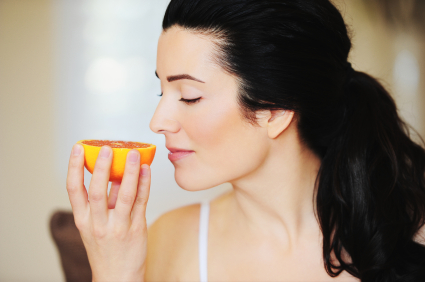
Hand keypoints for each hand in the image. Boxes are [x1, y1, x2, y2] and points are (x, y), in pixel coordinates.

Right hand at [66, 144, 149, 281]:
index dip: (74, 167)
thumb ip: (105, 200)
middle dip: (102, 167)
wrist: (118, 277)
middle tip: (108, 148)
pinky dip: (144, 184)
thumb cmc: (106, 249)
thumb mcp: (95, 225)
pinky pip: (141, 202)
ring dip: (129, 172)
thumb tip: (116, 172)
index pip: (73, 189)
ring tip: (134, 154)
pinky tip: (147, 170)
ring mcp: (118, 227)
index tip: (78, 148)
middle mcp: (98, 223)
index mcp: (82, 220)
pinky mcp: (137, 229)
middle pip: (97, 191)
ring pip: (124, 195)